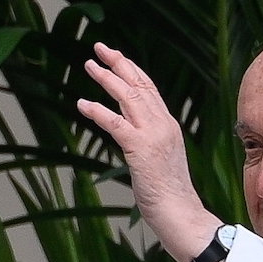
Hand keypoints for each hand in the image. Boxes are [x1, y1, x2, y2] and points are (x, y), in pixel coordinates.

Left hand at [76, 42, 220, 261]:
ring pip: (128, 97)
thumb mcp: (160, 159)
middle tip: (99, 48)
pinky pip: (115, 123)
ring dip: (106, 79)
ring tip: (89, 65)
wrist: (180, 212)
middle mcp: (163, 124)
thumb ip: (148, 142)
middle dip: (119, 63)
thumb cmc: (169, 193)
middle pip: (139, 85)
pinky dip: (97, 111)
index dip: (132, 70)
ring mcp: (153, 135)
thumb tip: (130, 135)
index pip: (150, 89)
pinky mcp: (140, 149)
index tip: (117, 57)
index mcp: (168, 125)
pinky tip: (82, 104)